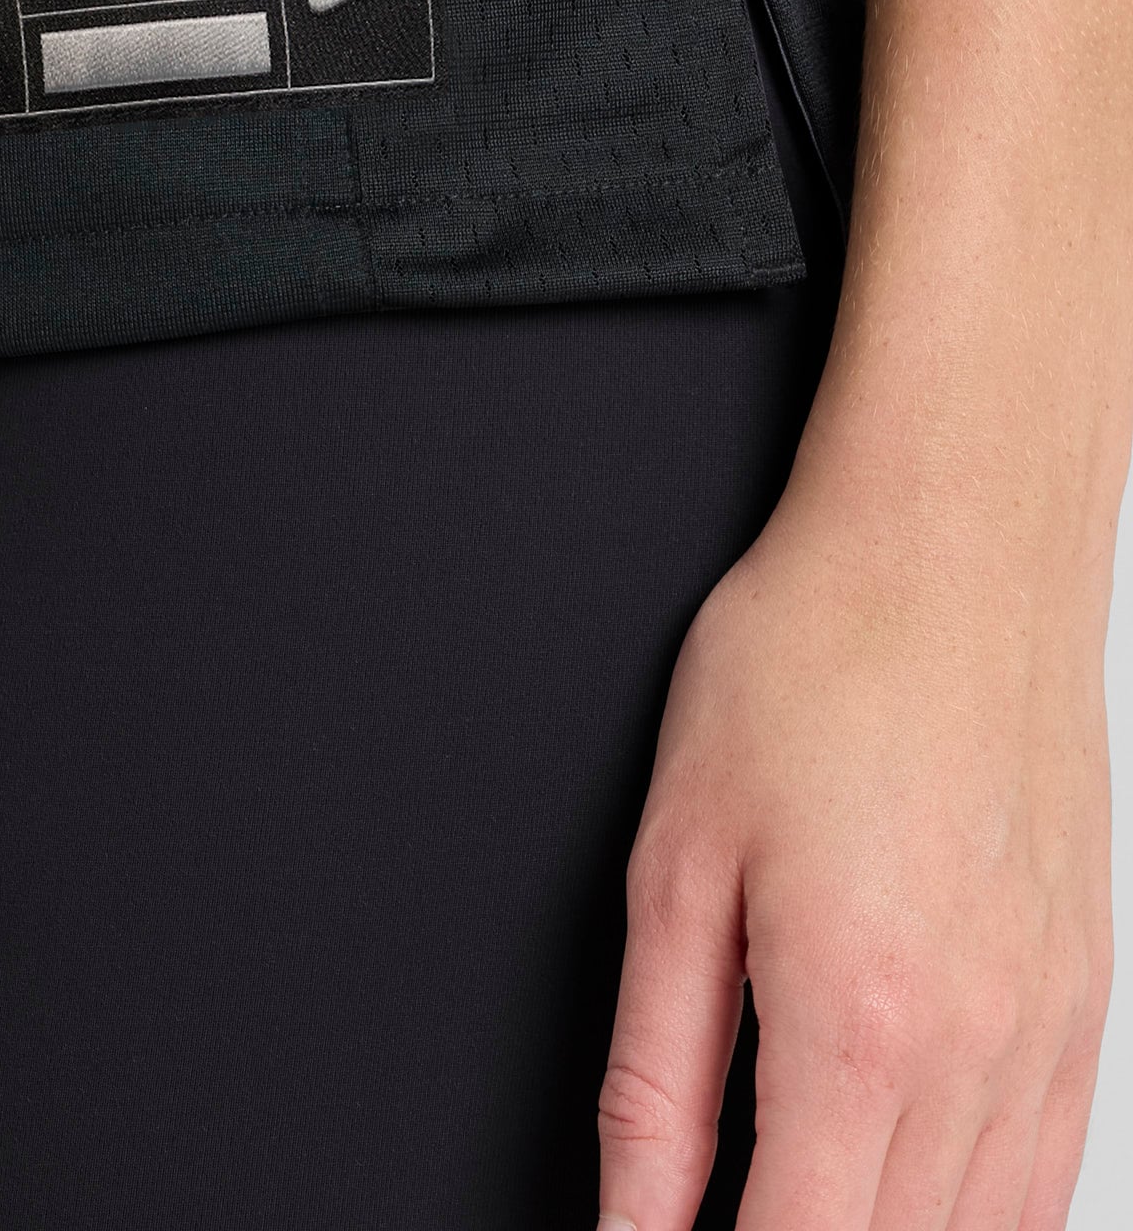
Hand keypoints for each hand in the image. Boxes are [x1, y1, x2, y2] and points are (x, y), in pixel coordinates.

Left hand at [596, 481, 1113, 1230]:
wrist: (951, 556)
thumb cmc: (811, 668)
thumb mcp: (677, 862)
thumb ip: (655, 1071)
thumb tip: (634, 1214)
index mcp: (856, 1021)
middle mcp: (979, 1050)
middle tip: (722, 1217)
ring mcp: (1055, 1031)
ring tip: (798, 1196)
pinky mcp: (1088, 998)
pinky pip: (1049, 1174)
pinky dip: (978, 1214)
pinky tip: (912, 1195)